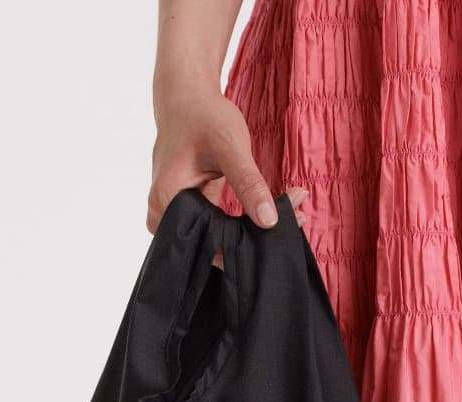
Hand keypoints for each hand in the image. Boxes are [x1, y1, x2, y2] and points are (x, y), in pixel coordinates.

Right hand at [147, 82, 308, 235]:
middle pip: (212, 244)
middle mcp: (166, 215)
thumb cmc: (202, 116)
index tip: (282, 229)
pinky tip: (274, 211)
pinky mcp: (193, 209)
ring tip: (291, 216)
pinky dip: (247, 220)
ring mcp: (179, 213)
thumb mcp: (229, 146)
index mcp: (167, 203)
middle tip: (295, 221)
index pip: (207, 241)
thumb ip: (248, 183)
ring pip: (219, 237)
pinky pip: (221, 224)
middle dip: (254, 237)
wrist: (187, 96)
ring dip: (253, 230)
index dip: (244, 243)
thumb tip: (269, 221)